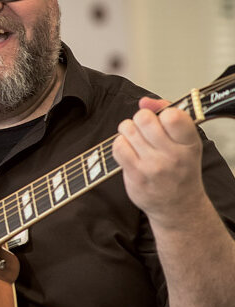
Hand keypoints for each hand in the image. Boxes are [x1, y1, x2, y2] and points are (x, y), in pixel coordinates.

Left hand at [111, 97, 205, 226]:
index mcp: (189, 144)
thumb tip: (144, 101)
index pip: (173, 116)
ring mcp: (152, 166)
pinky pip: (118, 147)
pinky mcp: (135, 175)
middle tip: (143, 127)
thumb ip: (168, 115)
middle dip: (140, 119)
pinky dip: (120, 144)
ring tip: (135, 139)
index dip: (162, 112)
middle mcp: (172, 155)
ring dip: (128, 130)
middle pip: (144, 119)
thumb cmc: (180, 170)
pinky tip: (128, 149)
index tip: (162, 120)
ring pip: (128, 130)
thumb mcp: (185, 142)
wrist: (177, 206)